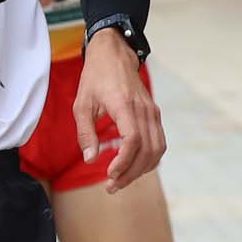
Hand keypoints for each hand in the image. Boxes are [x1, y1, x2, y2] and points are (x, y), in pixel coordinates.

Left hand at [72, 29, 164, 192]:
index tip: (110, 174)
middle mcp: (143, 110)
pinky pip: (159, 143)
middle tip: (112, 186)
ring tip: (121, 180)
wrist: (114, 55)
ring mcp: (152, 112)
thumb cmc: (95, 78)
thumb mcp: (82, 104)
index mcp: (124, 105)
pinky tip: (134, 167)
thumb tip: (90, 159)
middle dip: (131, 173)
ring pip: (157, 150)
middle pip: (147, 150)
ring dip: (141, 169)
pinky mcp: (154, 115)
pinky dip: (149, 159)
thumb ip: (85, 133)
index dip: (124, 161)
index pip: (133, 140)